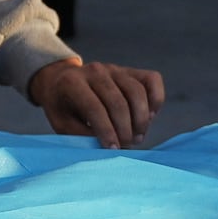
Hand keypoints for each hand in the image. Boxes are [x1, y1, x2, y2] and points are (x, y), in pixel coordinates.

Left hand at [27, 56, 165, 146]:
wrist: (61, 81)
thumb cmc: (62, 107)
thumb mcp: (62, 124)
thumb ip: (82, 135)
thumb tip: (110, 146)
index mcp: (72, 82)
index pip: (94, 108)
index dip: (106, 131)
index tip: (113, 149)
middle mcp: (95, 71)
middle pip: (118, 102)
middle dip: (125, 129)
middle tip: (126, 146)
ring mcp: (114, 68)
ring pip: (137, 92)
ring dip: (141, 119)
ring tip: (137, 137)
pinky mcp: (130, 70)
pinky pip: (152, 80)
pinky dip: (156, 99)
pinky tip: (150, 117)